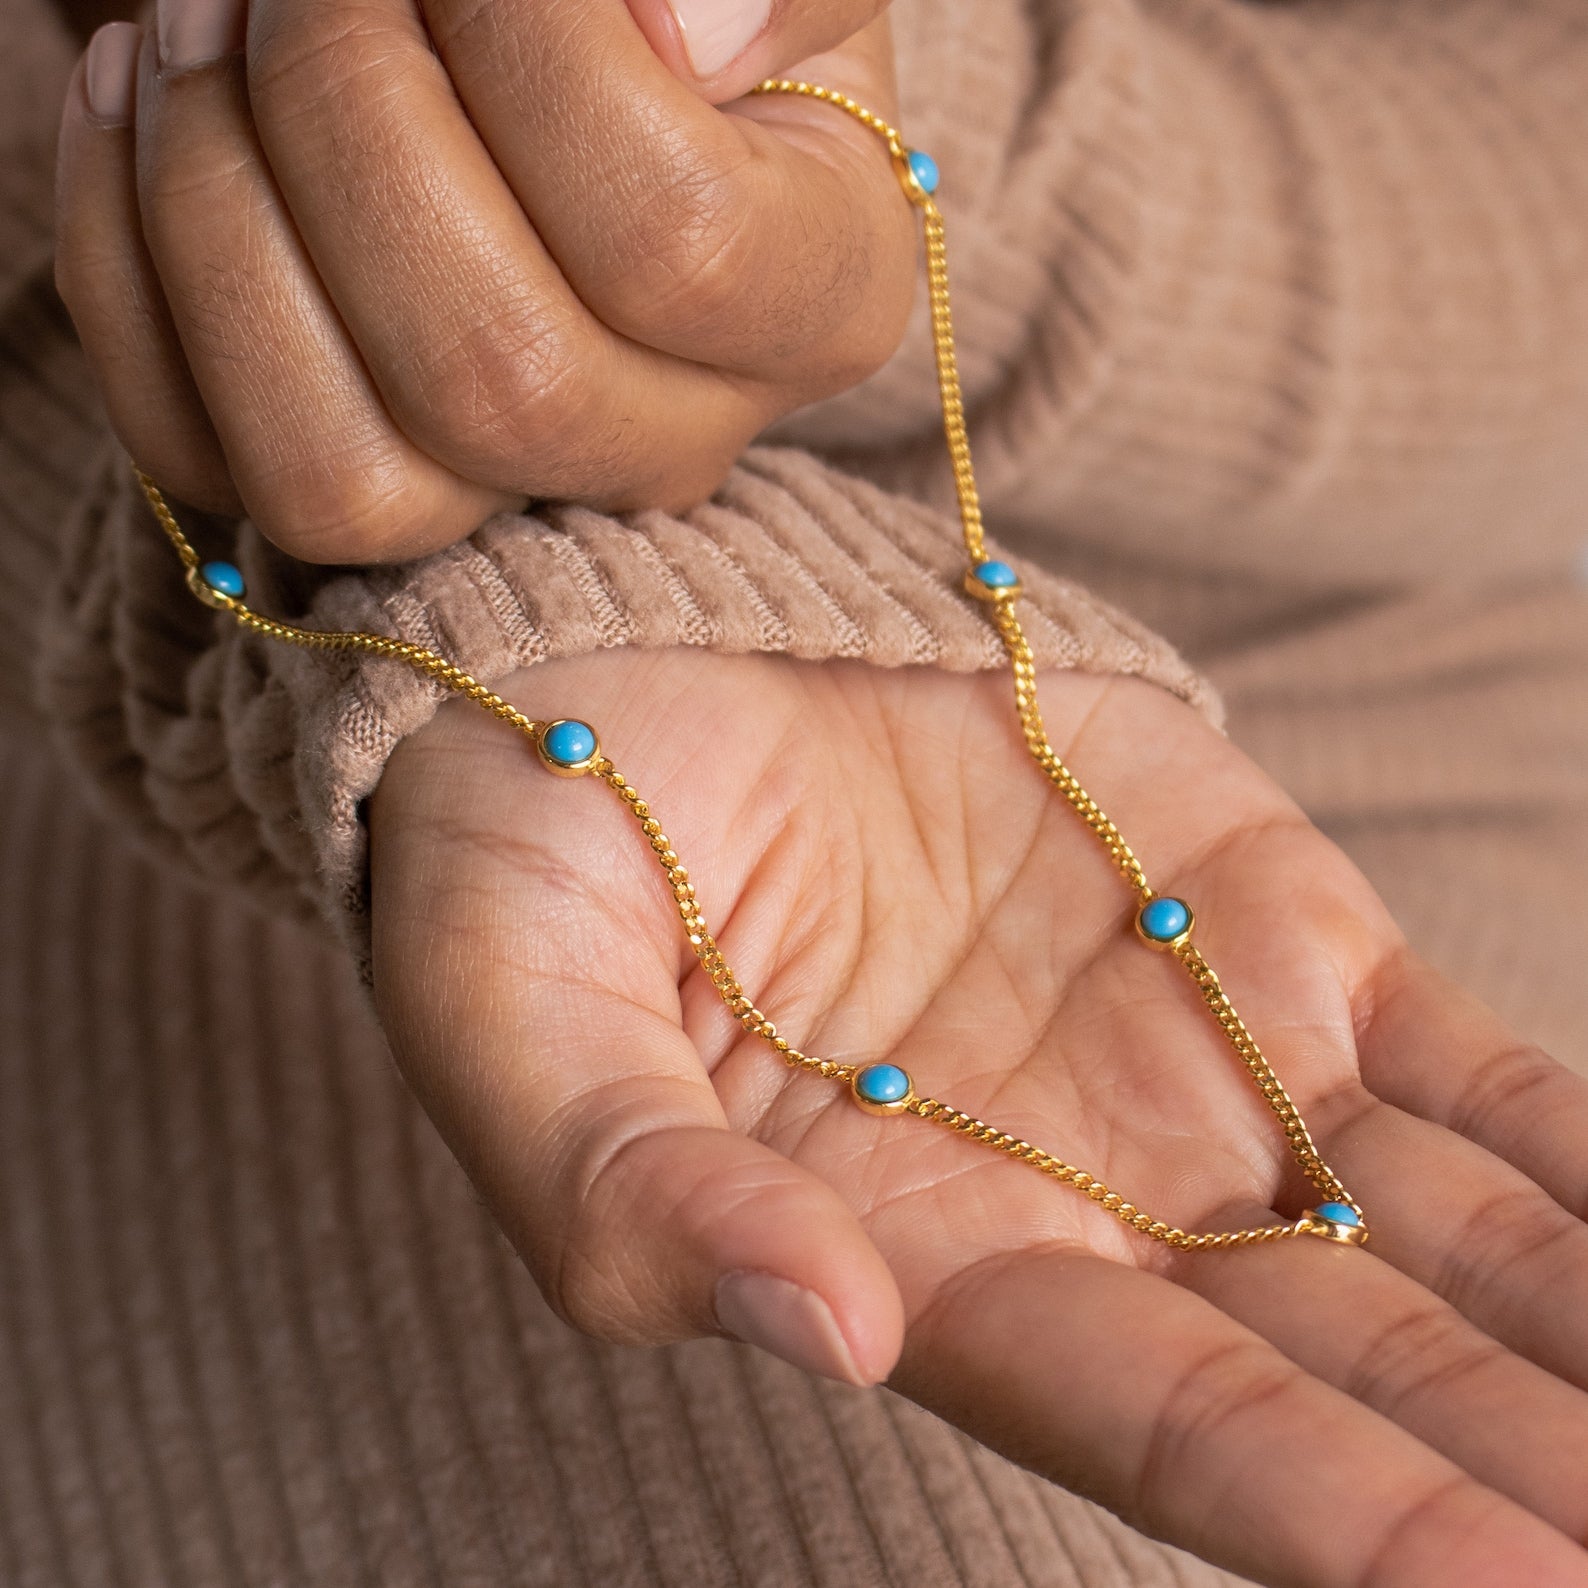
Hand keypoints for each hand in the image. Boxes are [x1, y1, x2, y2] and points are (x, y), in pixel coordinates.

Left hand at [54, 0, 911, 559]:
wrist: (565, 55)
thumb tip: (668, 31)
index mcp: (817, 300)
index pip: (674, 243)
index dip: (525, 49)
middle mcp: (676, 439)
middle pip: (496, 379)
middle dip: (348, 116)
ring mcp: (509, 495)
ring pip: (339, 479)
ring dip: (218, 207)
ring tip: (207, 18)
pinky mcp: (359, 488)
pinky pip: (203, 455)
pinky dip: (125, 261)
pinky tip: (142, 94)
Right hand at [370, 647, 1587, 1587]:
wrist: (635, 659)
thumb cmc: (526, 851)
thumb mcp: (514, 1022)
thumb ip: (631, 1191)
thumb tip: (828, 1326)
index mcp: (906, 1252)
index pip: (1141, 1411)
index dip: (1314, 1505)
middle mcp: (1081, 1191)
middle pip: (1343, 1359)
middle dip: (1519, 1460)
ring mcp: (1192, 1053)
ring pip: (1444, 1231)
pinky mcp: (1262, 912)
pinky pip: (1466, 1057)